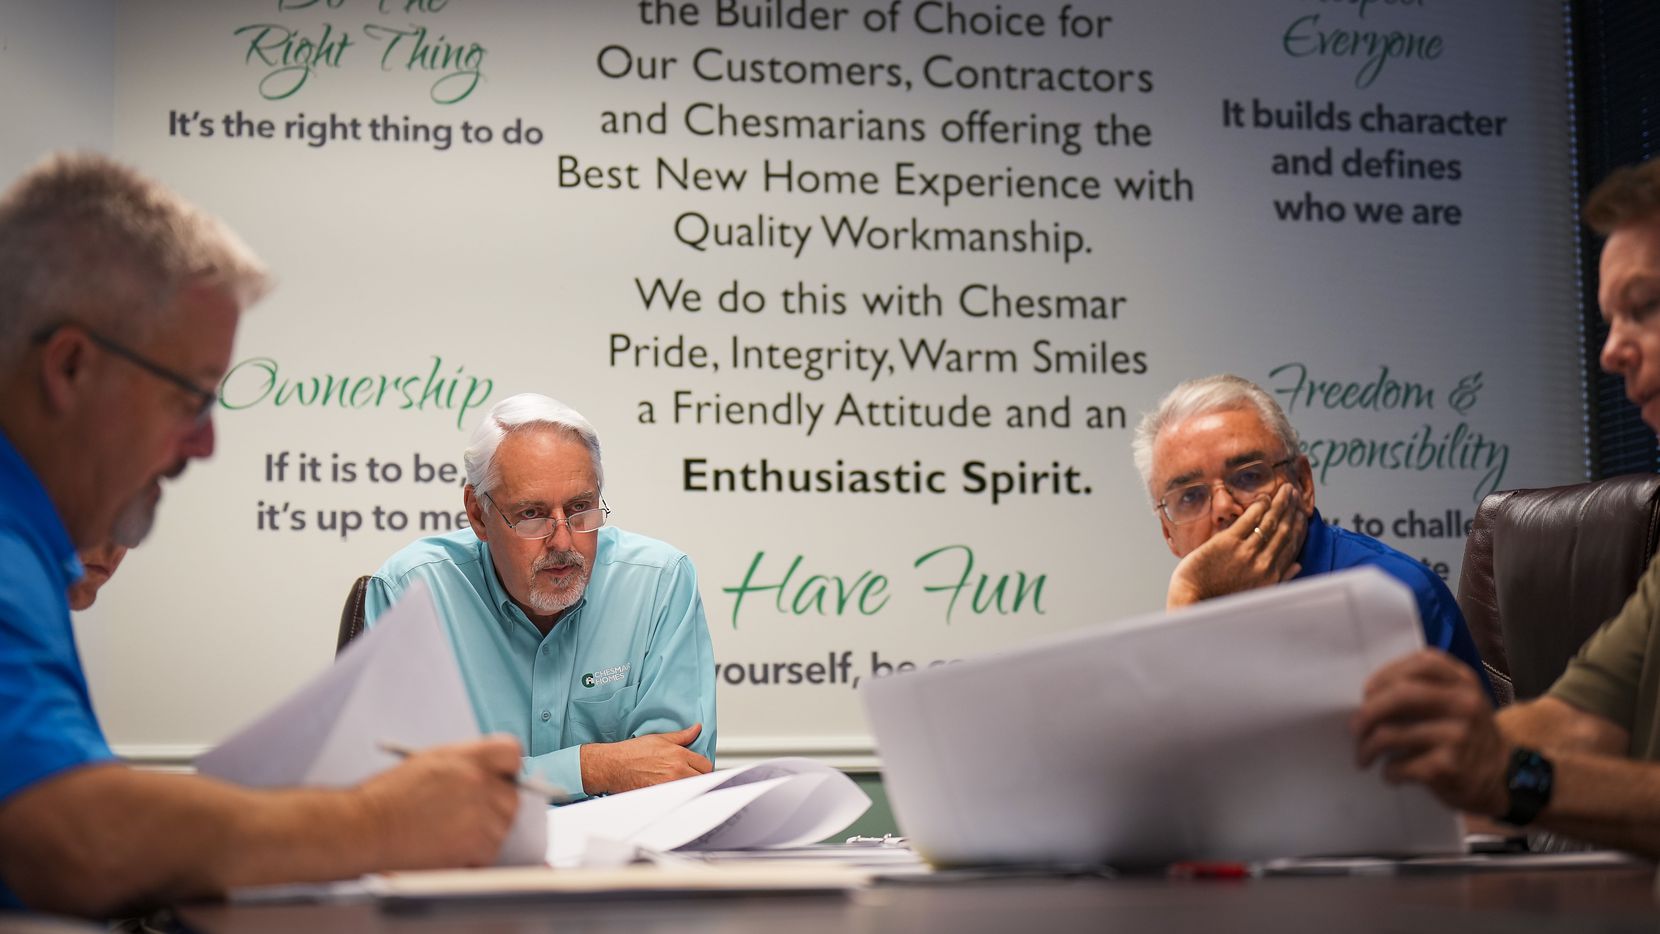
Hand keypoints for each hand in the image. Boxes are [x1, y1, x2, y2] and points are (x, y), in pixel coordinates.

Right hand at [354, 734, 522, 869]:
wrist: (365, 827)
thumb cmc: (387, 797)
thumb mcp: (428, 762)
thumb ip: (463, 764)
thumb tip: (487, 774)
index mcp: (466, 757)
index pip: (510, 752)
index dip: (508, 768)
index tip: (501, 779)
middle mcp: (478, 782)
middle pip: (512, 796)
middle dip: (497, 807)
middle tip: (473, 817)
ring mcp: (479, 813)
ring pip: (503, 827)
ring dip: (486, 834)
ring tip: (453, 835)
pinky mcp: (474, 844)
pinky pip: (491, 851)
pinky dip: (475, 856)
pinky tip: (450, 850)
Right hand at [580, 724, 712, 794]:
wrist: (614, 766)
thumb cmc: (633, 752)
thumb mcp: (659, 738)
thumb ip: (682, 736)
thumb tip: (696, 729)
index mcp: (678, 755)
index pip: (705, 765)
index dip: (702, 766)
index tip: (698, 767)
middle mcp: (677, 771)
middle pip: (703, 779)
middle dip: (699, 777)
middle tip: (691, 775)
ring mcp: (670, 786)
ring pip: (692, 790)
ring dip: (691, 787)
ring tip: (681, 783)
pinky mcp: (662, 797)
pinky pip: (678, 798)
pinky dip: (678, 796)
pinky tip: (672, 791)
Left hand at [1166, 484, 1305, 607]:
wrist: (1193, 601)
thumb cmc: (1220, 598)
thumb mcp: (1257, 593)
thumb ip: (1279, 577)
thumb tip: (1297, 566)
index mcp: (1271, 575)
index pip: (1292, 544)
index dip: (1299, 524)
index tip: (1302, 511)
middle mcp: (1262, 563)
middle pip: (1284, 529)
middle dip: (1292, 509)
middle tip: (1295, 493)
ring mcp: (1245, 552)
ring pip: (1269, 522)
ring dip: (1280, 503)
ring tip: (1285, 490)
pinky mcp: (1227, 543)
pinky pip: (1248, 520)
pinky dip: (1259, 507)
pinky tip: (1264, 498)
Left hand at [1351, 650, 1509, 816]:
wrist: (1504, 779)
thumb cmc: (1467, 737)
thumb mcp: (1459, 703)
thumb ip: (1427, 690)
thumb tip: (1370, 696)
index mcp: (1464, 682)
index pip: (1420, 664)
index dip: (1386, 675)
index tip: (1367, 691)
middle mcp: (1464, 704)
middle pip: (1400, 696)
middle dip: (1367, 712)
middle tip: (1355, 728)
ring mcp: (1458, 735)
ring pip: (1390, 734)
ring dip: (1367, 748)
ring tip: (1364, 757)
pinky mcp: (1449, 767)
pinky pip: (1400, 766)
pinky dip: (1388, 772)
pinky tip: (1391, 774)